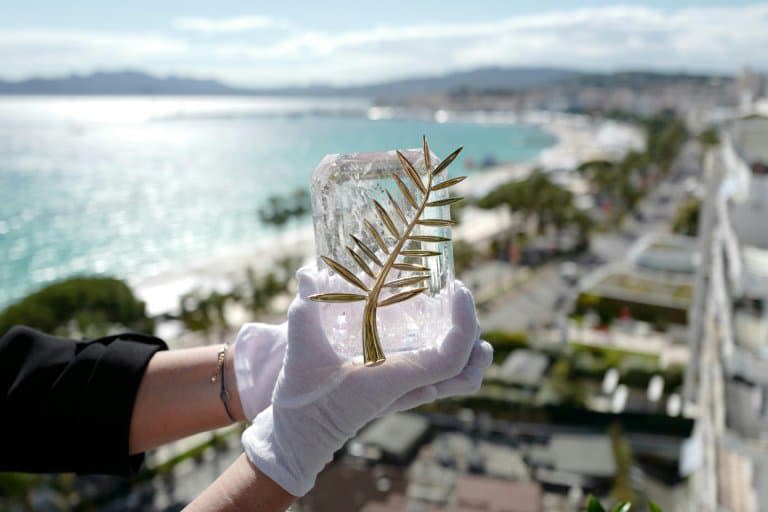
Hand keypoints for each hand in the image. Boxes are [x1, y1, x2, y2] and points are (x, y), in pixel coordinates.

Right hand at [241, 267, 489, 495]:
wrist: (301, 434)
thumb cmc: (303, 396)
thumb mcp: (301, 352)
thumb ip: (303, 314)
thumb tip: (305, 273)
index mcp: (393, 380)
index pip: (450, 359)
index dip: (464, 324)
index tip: (458, 290)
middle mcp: (408, 389)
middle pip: (465, 369)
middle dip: (472, 329)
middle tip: (457, 291)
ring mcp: (408, 392)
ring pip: (459, 378)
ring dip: (471, 347)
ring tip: (462, 310)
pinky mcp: (402, 390)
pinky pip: (443, 379)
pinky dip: (455, 357)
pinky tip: (444, 332)